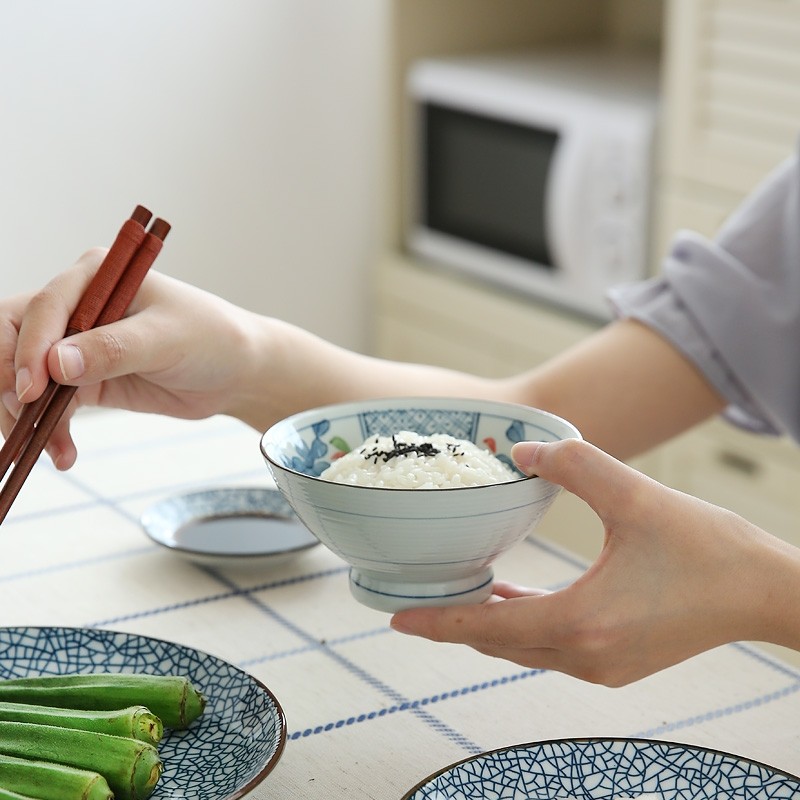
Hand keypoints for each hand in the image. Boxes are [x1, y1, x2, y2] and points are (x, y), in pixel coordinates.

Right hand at [1, 249, 261, 468]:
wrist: (236, 372)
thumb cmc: (211, 339)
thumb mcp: (166, 339)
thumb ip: (113, 349)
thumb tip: (55, 364)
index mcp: (94, 275)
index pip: (42, 307)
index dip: (28, 348)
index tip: (32, 389)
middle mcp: (77, 304)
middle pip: (14, 336)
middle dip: (10, 378)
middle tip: (21, 417)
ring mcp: (76, 343)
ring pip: (24, 374)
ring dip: (26, 413)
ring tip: (52, 448)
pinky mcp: (84, 379)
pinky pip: (49, 404)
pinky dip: (48, 429)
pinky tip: (62, 454)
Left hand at [391, 438, 791, 685]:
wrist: (765, 592)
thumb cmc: (708, 549)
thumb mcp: (635, 495)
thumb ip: (573, 465)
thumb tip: (522, 451)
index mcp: (584, 622)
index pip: (489, 628)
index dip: (440, 623)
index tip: (397, 619)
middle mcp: (588, 656)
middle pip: (500, 644)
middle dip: (455, 624)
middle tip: (415, 602)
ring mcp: (604, 667)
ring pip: (525, 650)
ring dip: (489, 626)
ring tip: (456, 597)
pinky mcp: (618, 664)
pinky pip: (552, 648)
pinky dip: (524, 627)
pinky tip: (512, 599)